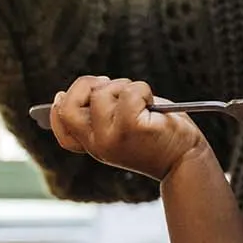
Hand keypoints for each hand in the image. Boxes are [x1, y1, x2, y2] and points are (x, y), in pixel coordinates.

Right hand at [47, 76, 209, 180]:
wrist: (185, 159)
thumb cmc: (159, 136)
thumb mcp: (124, 126)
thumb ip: (104, 113)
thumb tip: (90, 87)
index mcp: (94, 145)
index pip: (62, 130)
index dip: (57, 110)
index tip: (62, 95)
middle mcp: (98, 144)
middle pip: (69, 107)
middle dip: (85, 85)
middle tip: (108, 83)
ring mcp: (112, 138)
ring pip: (101, 93)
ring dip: (124, 86)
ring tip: (142, 99)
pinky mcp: (131, 128)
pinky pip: (129, 92)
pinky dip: (143, 89)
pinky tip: (152, 103)